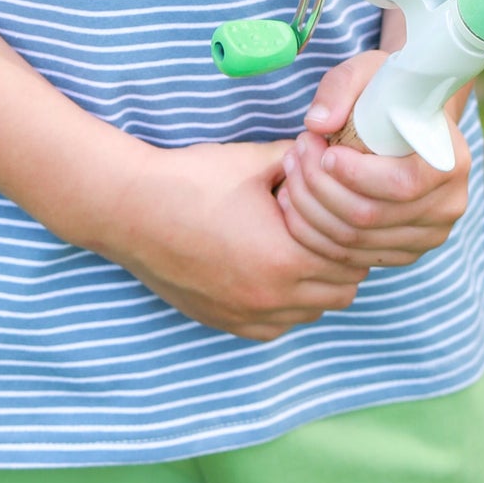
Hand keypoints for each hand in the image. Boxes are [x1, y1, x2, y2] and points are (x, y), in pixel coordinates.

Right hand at [101, 137, 371, 342]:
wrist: (130, 209)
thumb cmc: (192, 181)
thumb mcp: (256, 161)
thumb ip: (305, 162)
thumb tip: (336, 155)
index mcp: (286, 258)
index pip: (353, 259)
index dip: (353, 231)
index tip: (340, 210)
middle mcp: (271, 298)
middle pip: (341, 291)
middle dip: (340, 259)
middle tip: (322, 227)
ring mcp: (246, 316)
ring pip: (311, 312)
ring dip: (315, 285)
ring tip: (294, 247)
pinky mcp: (225, 323)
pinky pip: (276, 327)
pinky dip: (284, 304)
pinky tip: (269, 270)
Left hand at [275, 50, 470, 269]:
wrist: (408, 119)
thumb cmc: (389, 93)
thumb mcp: (367, 72)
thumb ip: (340, 89)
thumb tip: (317, 123)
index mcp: (451, 161)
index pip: (402, 184)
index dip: (356, 174)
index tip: (326, 151)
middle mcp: (448, 205)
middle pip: (370, 217)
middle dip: (319, 187)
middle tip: (295, 153)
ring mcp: (427, 235)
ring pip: (353, 241)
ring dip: (309, 210)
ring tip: (289, 173)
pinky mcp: (402, 252)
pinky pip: (349, 257)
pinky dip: (313, 234)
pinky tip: (293, 204)